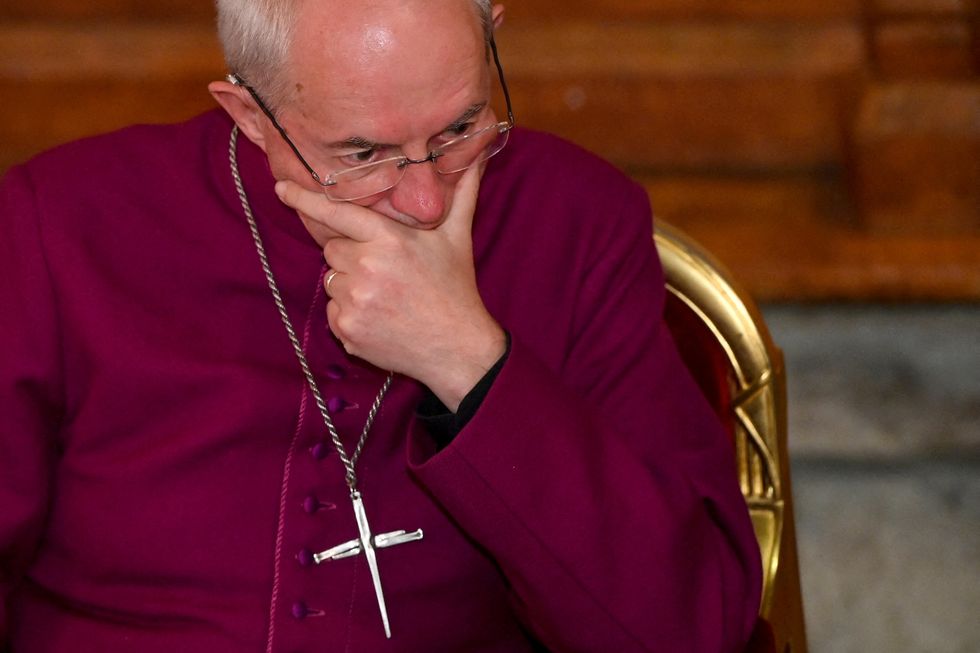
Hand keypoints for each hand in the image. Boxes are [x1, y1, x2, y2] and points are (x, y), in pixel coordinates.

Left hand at [275, 167, 505, 410]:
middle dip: (352, 255)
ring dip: (350, 284)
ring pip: (332, 279)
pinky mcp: (347, 329)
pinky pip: (333, 310)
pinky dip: (349, 312)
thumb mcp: (457, 237)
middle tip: (385, 270)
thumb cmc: (455, 288)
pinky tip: (379, 317)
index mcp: (388, 239)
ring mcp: (354, 301)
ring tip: (385, 295)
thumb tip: (477, 159)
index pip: (337, 213)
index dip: (306, 199)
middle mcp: (367, 267)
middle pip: (333, 249)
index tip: (281, 188)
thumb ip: (462, 194)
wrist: (457, 348)